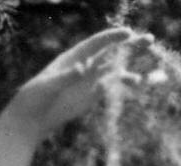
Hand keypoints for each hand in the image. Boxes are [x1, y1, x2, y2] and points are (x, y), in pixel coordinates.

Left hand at [4, 27, 140, 141]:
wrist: (30, 118)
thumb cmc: (34, 98)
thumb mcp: (48, 86)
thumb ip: (66, 76)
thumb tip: (83, 69)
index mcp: (74, 58)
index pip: (97, 43)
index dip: (113, 38)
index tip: (128, 33)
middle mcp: (85, 66)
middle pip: (111, 53)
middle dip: (130, 46)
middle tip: (150, 39)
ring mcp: (89, 82)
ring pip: (114, 72)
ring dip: (129, 72)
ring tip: (143, 79)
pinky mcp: (90, 97)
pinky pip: (109, 89)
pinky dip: (122, 86)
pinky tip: (136, 85)